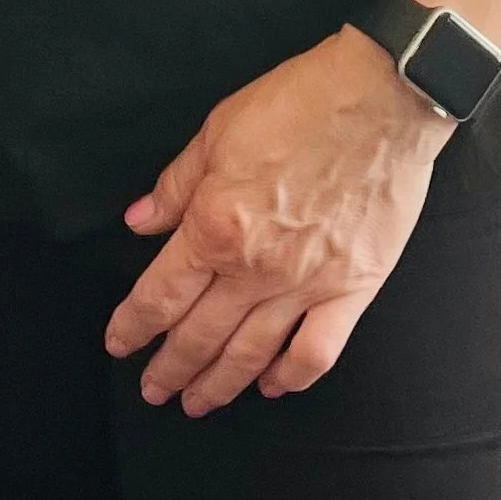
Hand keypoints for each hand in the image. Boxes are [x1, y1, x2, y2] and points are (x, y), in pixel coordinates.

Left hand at [105, 27, 451, 416]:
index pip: (160, 295)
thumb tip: (139, 222)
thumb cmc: (300, 103)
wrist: (381, 96)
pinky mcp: (353, 289)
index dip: (133, 326)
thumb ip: (176, 185)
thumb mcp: (219, 130)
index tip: (119, 343)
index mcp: (215, 227)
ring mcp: (306, 284)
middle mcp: (255, 268)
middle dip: (169, 368)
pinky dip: (290, 378)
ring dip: (218, 384)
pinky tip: (271, 386)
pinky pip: (316, 352)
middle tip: (153, 390)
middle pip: (199, 335)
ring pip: (250, 354)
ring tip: (197, 403)